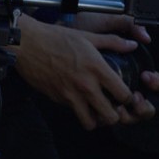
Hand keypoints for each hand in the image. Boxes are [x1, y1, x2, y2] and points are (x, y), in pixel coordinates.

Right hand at [11, 13, 158, 130]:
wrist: (27, 44)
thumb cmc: (55, 38)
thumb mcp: (88, 35)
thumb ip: (113, 42)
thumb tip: (131, 45)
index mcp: (97, 68)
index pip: (123, 95)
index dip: (128, 98)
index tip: (126, 95)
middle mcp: (85, 85)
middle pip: (110, 116)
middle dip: (116, 114)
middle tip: (114, 107)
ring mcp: (70, 95)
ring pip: (91, 123)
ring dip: (96, 119)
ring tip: (98, 110)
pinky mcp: (58, 100)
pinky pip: (74, 113)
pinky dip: (80, 112)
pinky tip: (81, 102)